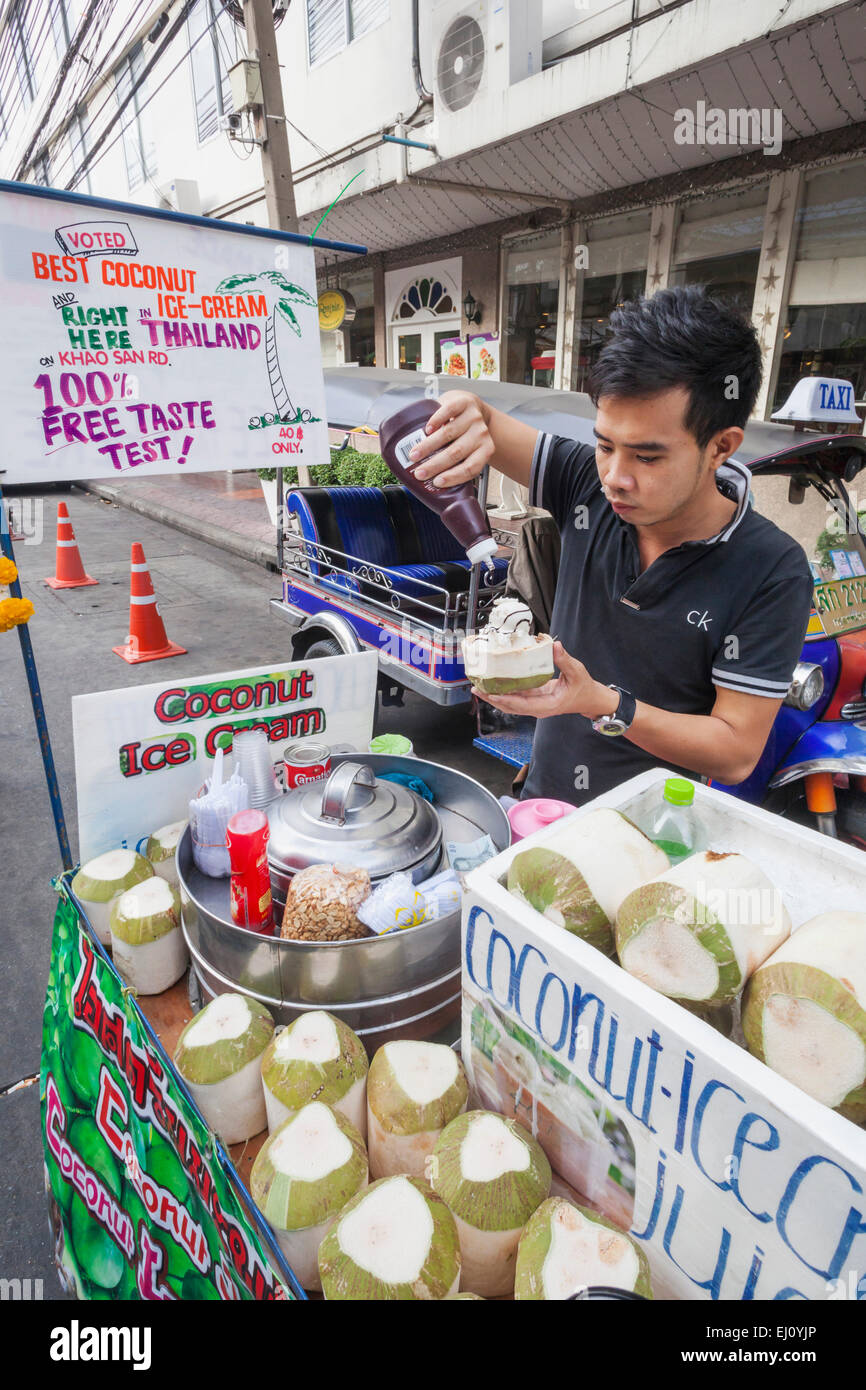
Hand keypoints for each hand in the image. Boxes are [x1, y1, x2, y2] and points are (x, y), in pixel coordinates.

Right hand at [408, 391, 493, 487]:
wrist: (470, 406)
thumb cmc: (464, 433)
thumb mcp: (466, 449)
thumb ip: (455, 463)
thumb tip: (429, 482)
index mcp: (485, 450)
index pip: (471, 468)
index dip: (454, 476)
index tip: (437, 482)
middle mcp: (481, 434)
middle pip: (456, 452)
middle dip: (435, 465)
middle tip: (419, 473)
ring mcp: (473, 417)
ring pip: (449, 434)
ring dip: (429, 446)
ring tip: (415, 454)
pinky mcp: (463, 402)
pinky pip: (448, 412)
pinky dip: (435, 422)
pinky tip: (426, 430)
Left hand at [473, 642, 618, 719]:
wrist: (589, 699)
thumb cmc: (584, 688)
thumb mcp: (577, 672)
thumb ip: (564, 660)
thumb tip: (554, 645)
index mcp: (548, 705)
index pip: (522, 705)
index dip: (505, 699)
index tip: (492, 693)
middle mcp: (538, 708)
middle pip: (510, 706)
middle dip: (492, 698)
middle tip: (476, 688)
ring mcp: (534, 705)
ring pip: (510, 704)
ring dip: (494, 696)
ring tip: (478, 687)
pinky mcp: (533, 699)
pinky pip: (515, 698)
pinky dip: (503, 692)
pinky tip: (493, 683)